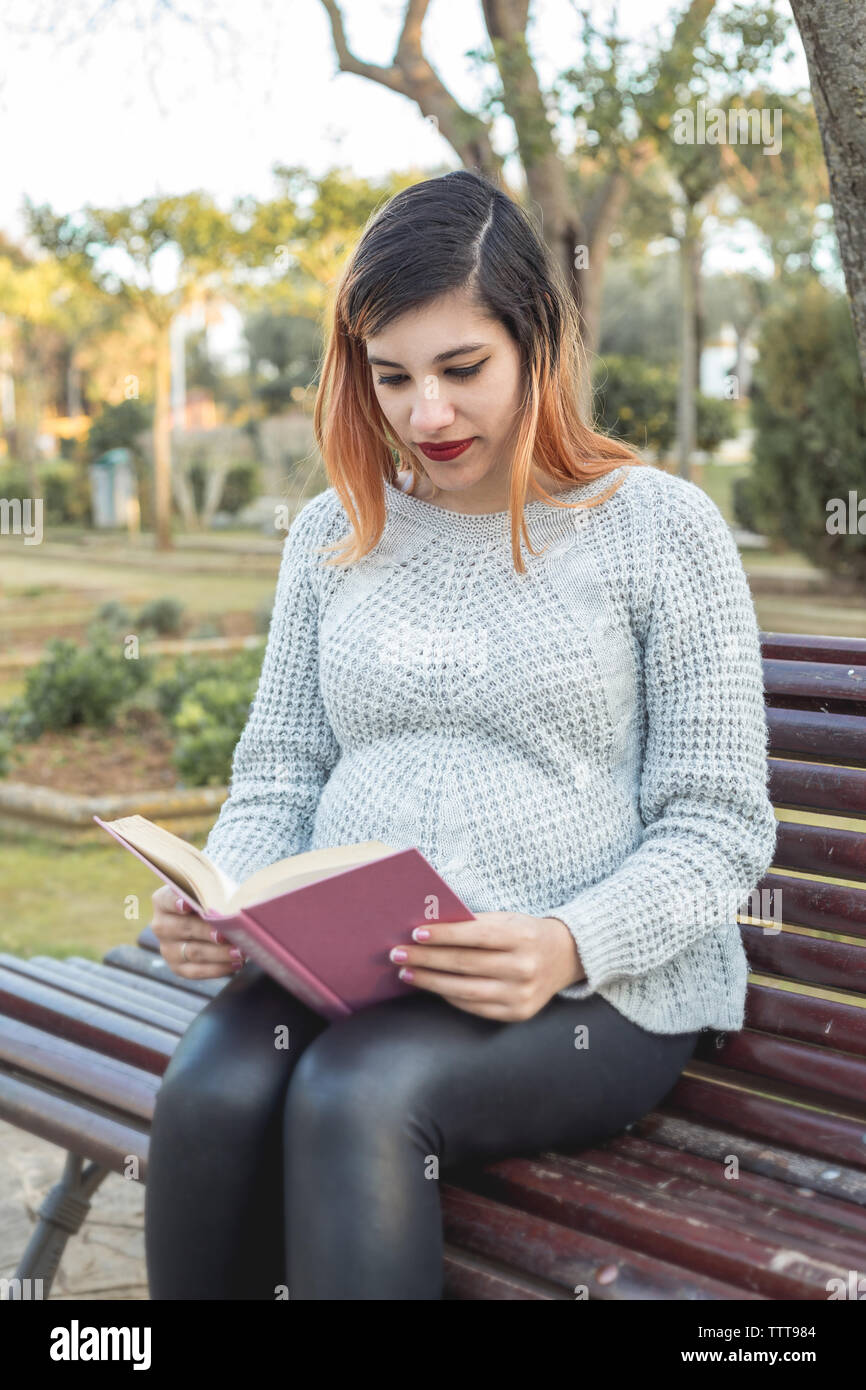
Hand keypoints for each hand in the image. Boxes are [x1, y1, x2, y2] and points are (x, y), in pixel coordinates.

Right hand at [151, 883, 244, 978]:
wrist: (205, 921)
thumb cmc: (209, 900)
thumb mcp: (206, 889)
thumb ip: (210, 890)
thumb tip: (228, 898)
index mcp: (163, 902)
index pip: (167, 900)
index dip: (176, 902)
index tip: (187, 905)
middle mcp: (161, 926)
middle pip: (184, 928)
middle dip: (207, 932)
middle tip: (226, 934)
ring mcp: (168, 949)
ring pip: (193, 952)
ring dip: (218, 953)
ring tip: (239, 951)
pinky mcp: (178, 967)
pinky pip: (197, 971)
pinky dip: (218, 968)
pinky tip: (236, 963)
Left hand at [388, 911, 586, 1021]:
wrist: (564, 957)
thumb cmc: (524, 933)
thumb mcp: (506, 920)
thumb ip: (473, 924)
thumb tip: (427, 930)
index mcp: (522, 937)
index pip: (476, 935)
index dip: (444, 935)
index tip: (415, 933)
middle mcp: (524, 968)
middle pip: (466, 964)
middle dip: (427, 959)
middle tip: (397, 953)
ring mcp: (521, 994)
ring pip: (465, 990)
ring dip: (430, 981)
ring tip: (407, 972)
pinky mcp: (517, 1013)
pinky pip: (474, 1006)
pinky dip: (448, 996)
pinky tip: (431, 985)